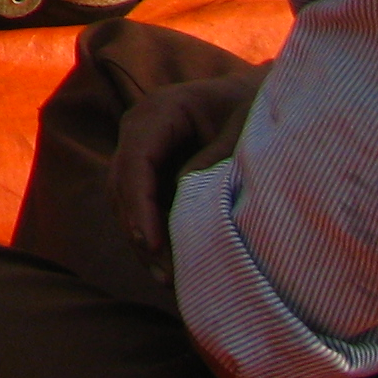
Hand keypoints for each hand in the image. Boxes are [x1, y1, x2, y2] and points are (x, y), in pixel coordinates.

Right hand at [111, 65, 266, 275]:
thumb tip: (185, 200)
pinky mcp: (150, 169)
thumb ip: (214, 160)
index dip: (140, 204)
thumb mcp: (242, 131)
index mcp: (160, 110)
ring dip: (142, 239)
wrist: (254, 97)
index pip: (136, 160)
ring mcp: (141, 149)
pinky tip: (170, 266)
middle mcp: (139, 128)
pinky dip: (152, 234)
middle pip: (122, 184)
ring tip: (169, 280)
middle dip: (140, 230)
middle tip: (166, 275)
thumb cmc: (253, 109)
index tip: (154, 244)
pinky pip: (140, 204)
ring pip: (125, 199)